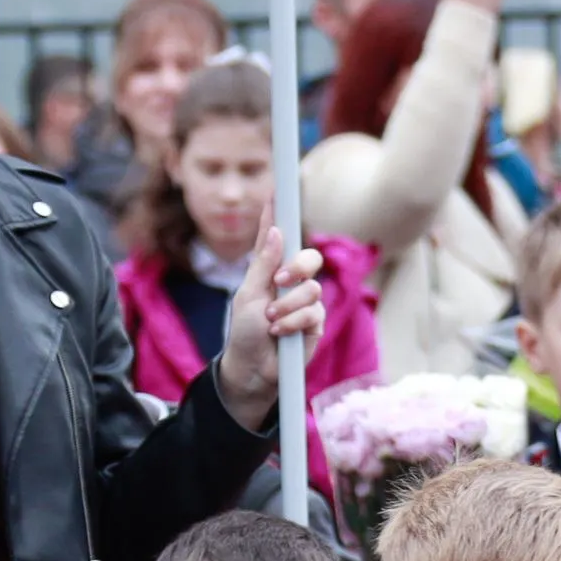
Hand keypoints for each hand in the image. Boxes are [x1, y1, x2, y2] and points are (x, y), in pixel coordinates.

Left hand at [209, 230, 327, 430]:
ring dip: (288, 305)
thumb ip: (263, 264)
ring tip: (271, 320)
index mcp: (270, 269)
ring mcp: (305, 302)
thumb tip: (275, 231)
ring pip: (313, 288)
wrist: (253, 369)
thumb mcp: (248, 295)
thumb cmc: (245, 332)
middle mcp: (291, 281)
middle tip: (281, 279)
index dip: (278, 214)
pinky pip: (313, 312)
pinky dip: (293, 322)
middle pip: (310, 257)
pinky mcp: (314, 323)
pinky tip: (280, 333)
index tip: (277, 191)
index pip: (276, 237)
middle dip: (298, 266)